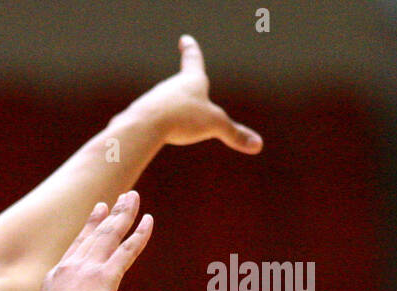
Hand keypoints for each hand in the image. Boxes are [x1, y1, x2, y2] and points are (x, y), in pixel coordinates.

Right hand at [29, 190, 151, 290]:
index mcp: (56, 276)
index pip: (77, 245)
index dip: (90, 226)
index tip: (99, 210)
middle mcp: (71, 266)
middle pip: (95, 234)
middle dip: (110, 213)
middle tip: (121, 198)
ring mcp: (88, 270)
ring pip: (110, 235)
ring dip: (124, 214)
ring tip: (133, 197)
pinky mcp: (105, 278)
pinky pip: (126, 250)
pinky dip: (139, 234)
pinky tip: (148, 221)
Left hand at [132, 35, 262, 153]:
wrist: (143, 127)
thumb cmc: (182, 119)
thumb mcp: (215, 126)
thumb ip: (234, 134)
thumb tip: (257, 145)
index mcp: (191, 80)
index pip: (193, 60)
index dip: (191, 50)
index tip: (184, 39)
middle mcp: (169, 86)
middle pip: (179, 87)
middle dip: (184, 90)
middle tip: (178, 91)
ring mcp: (152, 99)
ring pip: (164, 105)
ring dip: (170, 113)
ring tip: (172, 125)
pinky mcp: (139, 116)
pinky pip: (150, 122)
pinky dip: (154, 128)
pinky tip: (149, 135)